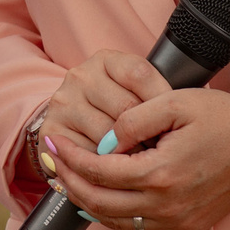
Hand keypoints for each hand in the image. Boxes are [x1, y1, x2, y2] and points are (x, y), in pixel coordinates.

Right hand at [28, 49, 171, 180]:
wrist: (77, 127)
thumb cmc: (119, 111)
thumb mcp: (138, 93)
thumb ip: (156, 94)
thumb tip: (177, 110)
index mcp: (105, 61)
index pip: (140, 74)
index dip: (161, 101)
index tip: (171, 123)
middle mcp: (80, 77)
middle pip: (125, 108)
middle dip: (146, 134)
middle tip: (160, 151)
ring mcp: (63, 103)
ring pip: (107, 135)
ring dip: (128, 154)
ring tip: (141, 163)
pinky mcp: (52, 132)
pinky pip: (87, 155)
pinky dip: (105, 167)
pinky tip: (115, 169)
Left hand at [43, 88, 229, 229]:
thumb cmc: (224, 118)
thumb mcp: (175, 102)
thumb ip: (134, 119)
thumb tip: (105, 139)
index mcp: (162, 172)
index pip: (99, 172)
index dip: (70, 157)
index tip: (53, 141)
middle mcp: (168, 205)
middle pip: (100, 204)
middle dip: (69, 182)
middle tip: (52, 160)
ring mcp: (178, 221)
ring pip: (116, 222)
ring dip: (86, 202)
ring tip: (67, 177)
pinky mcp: (187, 228)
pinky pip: (138, 228)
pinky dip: (112, 214)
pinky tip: (100, 196)